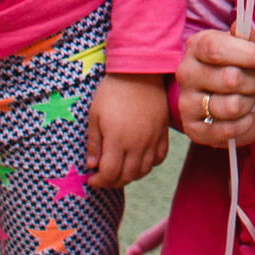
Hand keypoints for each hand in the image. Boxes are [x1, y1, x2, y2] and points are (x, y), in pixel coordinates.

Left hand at [86, 72, 170, 187]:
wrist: (139, 72)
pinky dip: (149, 165)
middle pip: (127, 176)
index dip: (99, 181)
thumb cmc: (111, 92)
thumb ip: (93, 143)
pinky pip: (159, 158)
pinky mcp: (163, 132)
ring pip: (144, 170)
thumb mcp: (94, 115)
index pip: (109, 174)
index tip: (91, 178)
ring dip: (130, 176)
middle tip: (103, 176)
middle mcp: (138, 144)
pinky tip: (139, 160)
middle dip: (112, 181)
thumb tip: (92, 165)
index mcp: (118, 140)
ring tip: (119, 169)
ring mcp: (153, 139)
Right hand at [175, 26, 254, 148]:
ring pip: (231, 106)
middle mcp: (187, 72)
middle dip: (254, 82)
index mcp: (199, 45)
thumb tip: (242, 29)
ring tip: (246, 100)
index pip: (216, 48)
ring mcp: (186, 102)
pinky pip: (226, 130)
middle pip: (228, 78)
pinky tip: (243, 118)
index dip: (250, 54)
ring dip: (249, 104)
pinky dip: (244, 124)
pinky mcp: (192, 129)